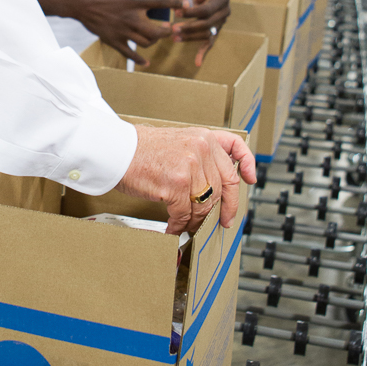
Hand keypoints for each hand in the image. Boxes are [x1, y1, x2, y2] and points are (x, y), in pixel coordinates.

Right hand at [24, 0, 179, 64]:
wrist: (78, 1)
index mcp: (134, 0)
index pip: (161, 2)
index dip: (176, 3)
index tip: (186, 4)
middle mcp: (131, 17)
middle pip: (158, 30)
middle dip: (169, 31)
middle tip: (172, 29)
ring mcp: (122, 31)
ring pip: (147, 43)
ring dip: (155, 41)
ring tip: (156, 37)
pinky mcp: (113, 40)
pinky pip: (130, 54)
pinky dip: (140, 60)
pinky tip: (147, 62)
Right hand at [117, 124, 257, 234]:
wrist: (116, 150)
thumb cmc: (141, 149)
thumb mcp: (179, 140)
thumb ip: (199, 154)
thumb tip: (213, 183)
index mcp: (204, 137)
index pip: (235, 149)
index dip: (248, 165)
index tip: (250, 179)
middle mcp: (201, 149)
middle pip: (223, 186)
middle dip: (224, 209)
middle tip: (222, 222)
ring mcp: (190, 167)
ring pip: (205, 204)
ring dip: (197, 221)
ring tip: (189, 227)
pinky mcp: (176, 185)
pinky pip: (185, 214)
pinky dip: (179, 226)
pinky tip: (173, 228)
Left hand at [172, 0, 230, 64]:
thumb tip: (178, 8)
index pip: (207, 9)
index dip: (191, 13)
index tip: (176, 12)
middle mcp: (225, 11)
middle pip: (207, 24)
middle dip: (189, 27)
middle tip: (172, 29)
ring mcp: (221, 22)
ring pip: (207, 34)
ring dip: (190, 37)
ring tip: (173, 37)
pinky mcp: (215, 29)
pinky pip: (209, 42)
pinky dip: (203, 52)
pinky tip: (197, 62)